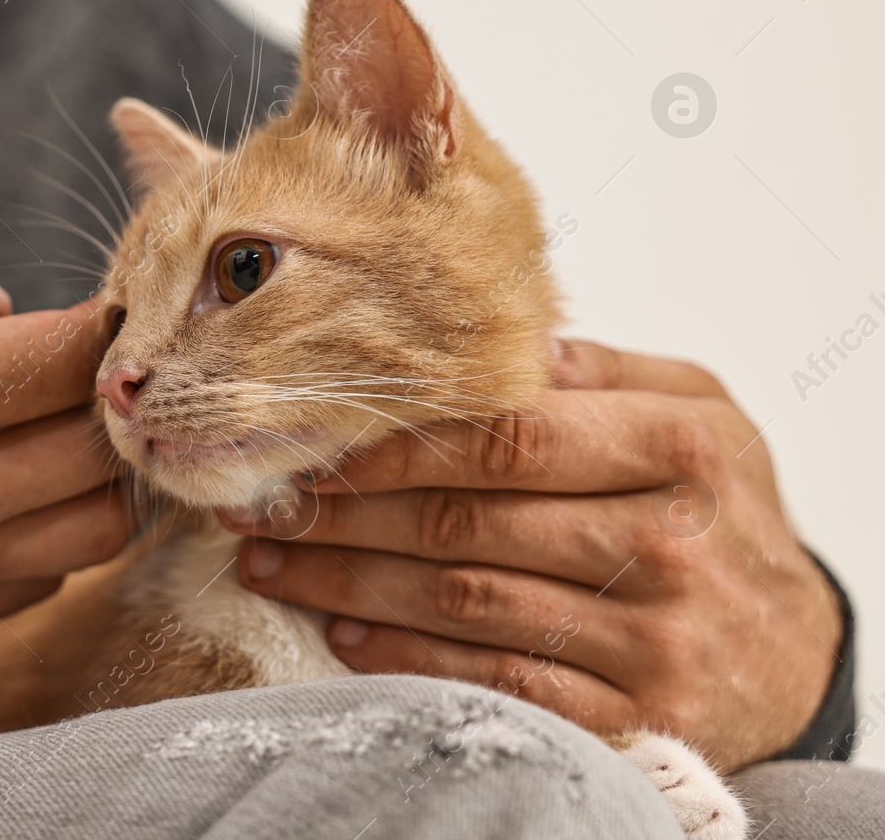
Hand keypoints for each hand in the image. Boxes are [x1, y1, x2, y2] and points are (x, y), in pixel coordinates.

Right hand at [0, 176, 128, 641]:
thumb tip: (4, 301)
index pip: (84, 358)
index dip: (110, 323)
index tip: (100, 308)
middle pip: (106, 448)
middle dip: (114, 396)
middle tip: (93, 367)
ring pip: (96, 532)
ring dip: (99, 473)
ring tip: (66, 428)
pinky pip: (40, 582)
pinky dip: (52, 534)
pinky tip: (18, 487)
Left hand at [219, 339, 842, 769]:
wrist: (796, 647)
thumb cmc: (723, 512)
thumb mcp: (699, 416)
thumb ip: (605, 373)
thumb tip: (498, 344)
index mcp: (678, 449)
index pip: (506, 438)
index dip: (395, 446)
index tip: (313, 449)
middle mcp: (666, 543)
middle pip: (468, 521)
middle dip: (345, 516)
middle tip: (262, 509)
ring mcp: (650, 639)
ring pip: (465, 602)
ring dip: (350, 584)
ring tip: (274, 564)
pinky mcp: (633, 716)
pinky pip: (495, 682)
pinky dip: (408, 660)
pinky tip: (345, 633)